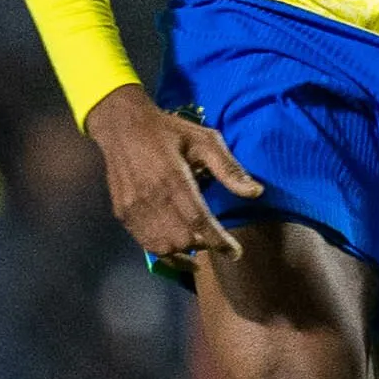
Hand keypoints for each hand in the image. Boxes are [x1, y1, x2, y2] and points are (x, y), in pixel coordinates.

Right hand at [82, 84, 263, 268]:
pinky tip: (176, 246)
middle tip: (214, 239)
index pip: (199, 221)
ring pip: (162, 247)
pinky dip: (164, 250)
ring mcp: (134, 208)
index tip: (235, 252)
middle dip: (203, 245)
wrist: (122, 126)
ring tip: (197, 244)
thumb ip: (229, 168)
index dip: (219, 241)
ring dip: (184, 252)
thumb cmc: (169, 131)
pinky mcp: (122, 213)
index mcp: (174, 178)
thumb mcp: (204, 140)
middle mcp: (151, 197)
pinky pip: (145, 243)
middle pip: (182, 239)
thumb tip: (256, 192)